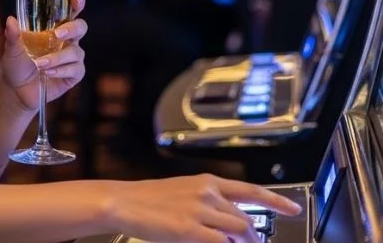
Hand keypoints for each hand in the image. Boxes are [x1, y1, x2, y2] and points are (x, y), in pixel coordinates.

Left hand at [0, 0, 86, 111]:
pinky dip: (60, 71)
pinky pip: (75, 69)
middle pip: (81, 27)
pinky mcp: (74, 74)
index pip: (70, 12)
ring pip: (75, 52)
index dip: (76, 4)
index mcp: (54, 28)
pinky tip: (47, 73)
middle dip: (72, 28)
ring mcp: (72, 58)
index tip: (75, 0)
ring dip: (57, 58)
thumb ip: (13, 35)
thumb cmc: (16, 65)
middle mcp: (66, 41)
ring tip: (39, 64)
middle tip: (57, 34)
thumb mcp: (12, 49)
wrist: (16, 92)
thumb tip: (11, 20)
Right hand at [110, 174, 300, 242]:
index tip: (293, 209)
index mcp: (207, 182)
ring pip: (238, 232)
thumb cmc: (150, 199)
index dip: (276, 201)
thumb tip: (229, 223)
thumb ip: (209, 204)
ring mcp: (200, 211)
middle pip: (245, 219)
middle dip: (252, 238)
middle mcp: (208, 193)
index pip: (250, 191)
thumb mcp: (183, 192)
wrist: (125, 201)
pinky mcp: (191, 230)